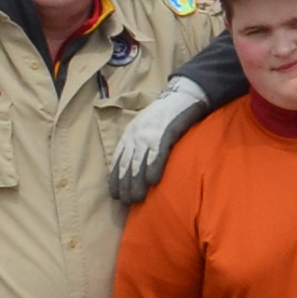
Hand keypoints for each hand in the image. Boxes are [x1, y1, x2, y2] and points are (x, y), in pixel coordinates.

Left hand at [110, 79, 216, 204]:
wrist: (182, 95)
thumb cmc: (167, 113)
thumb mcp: (147, 126)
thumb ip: (141, 141)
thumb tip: (138, 162)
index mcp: (130, 133)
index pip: (119, 159)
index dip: (115, 177)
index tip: (114, 194)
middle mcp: (136, 135)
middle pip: (127, 164)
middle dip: (124, 185)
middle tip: (125, 202)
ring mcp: (149, 135)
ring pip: (139, 162)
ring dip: (136, 182)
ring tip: (137, 199)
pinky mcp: (165, 134)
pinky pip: (157, 154)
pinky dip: (153, 168)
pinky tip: (153, 182)